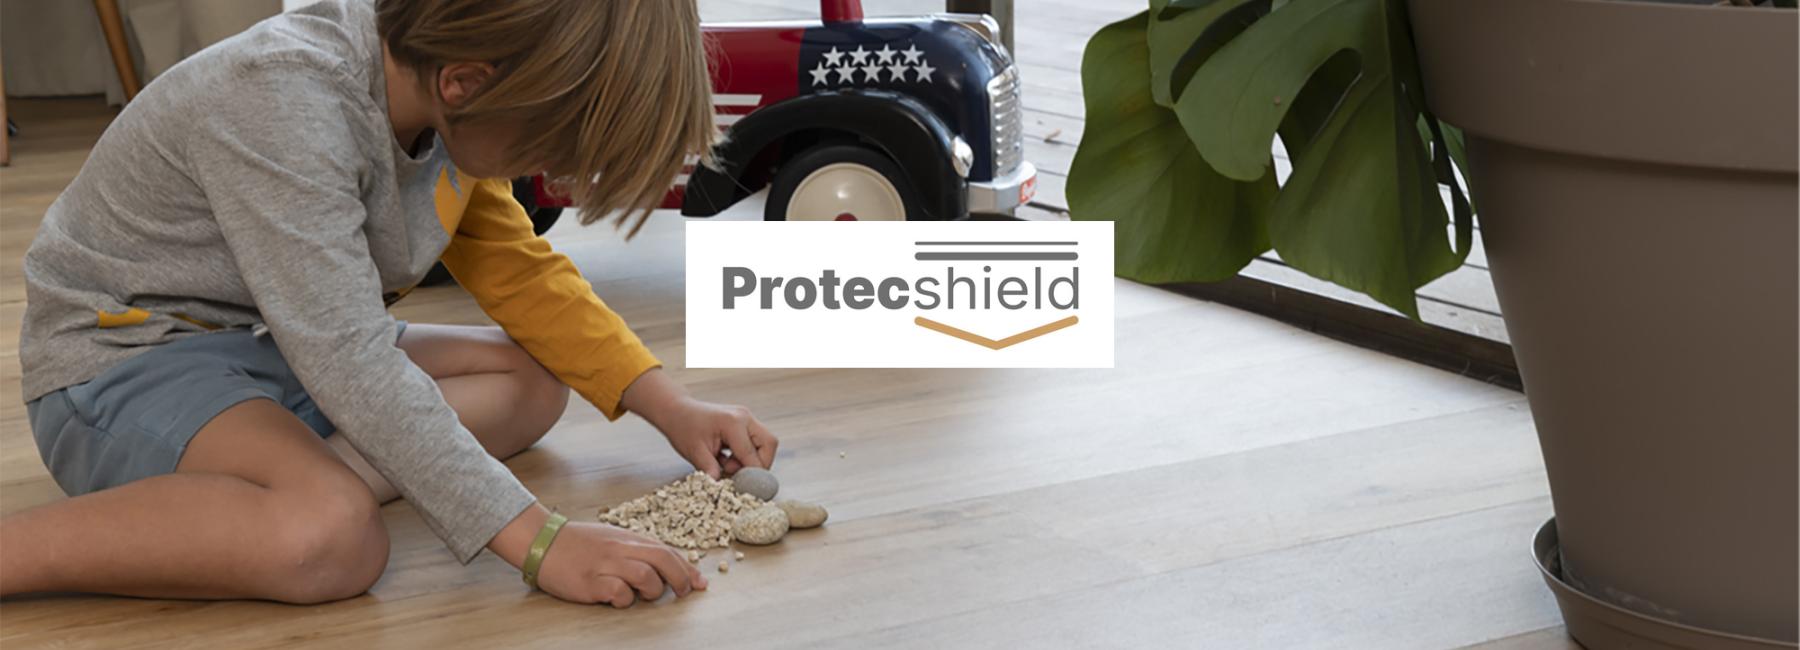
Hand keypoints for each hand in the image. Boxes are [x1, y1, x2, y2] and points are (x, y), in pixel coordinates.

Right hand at [488, 504, 704, 607]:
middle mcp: (621, 549)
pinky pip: (619, 592)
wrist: (544, 541)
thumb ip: (638, 551)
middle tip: (684, 592)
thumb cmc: (580, 544)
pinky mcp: (591, 581)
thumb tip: (666, 565)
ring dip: (653, 590)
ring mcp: (606, 564)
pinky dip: (624, 600)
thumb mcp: (613, 539)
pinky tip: (617, 599)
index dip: (687, 568)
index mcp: (629, 538)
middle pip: (663, 560)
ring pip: (646, 576)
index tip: (700, 583)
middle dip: (681, 578)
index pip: (667, 551)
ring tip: (644, 595)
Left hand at [621, 369, 778, 477]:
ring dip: (751, 459)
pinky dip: (746, 453)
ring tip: (726, 463)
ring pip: (765, 442)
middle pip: (769, 444)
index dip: (751, 475)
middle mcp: (744, 417)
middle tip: (740, 475)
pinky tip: (726, 456)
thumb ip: (710, 470)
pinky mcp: (744, 421)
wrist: (677, 410)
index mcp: (732, 423)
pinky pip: (755, 440)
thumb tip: (721, 489)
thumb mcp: (694, 452)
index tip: (745, 488)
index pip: (752, 455)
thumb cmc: (683, 428)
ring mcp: (746, 417)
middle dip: (760, 465)